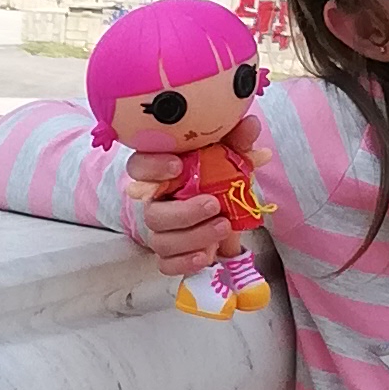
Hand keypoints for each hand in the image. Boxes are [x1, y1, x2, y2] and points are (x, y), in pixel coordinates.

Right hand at [124, 145, 227, 259]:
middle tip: (214, 205)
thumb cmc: (223, 178)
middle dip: (184, 212)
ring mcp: (162, 231)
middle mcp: (156, 203)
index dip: (152, 167)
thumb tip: (250, 125)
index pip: (138, 167)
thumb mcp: (233, 157)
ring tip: (223, 227)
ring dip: (192, 237)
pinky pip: (166, 264)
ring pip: (161, 241)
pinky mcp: (171, 254)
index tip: (178, 165)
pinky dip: (185, 263)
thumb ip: (237, 142)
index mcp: (163, 174)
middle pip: (152, 213)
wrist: (232, 212)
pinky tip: (206, 256)